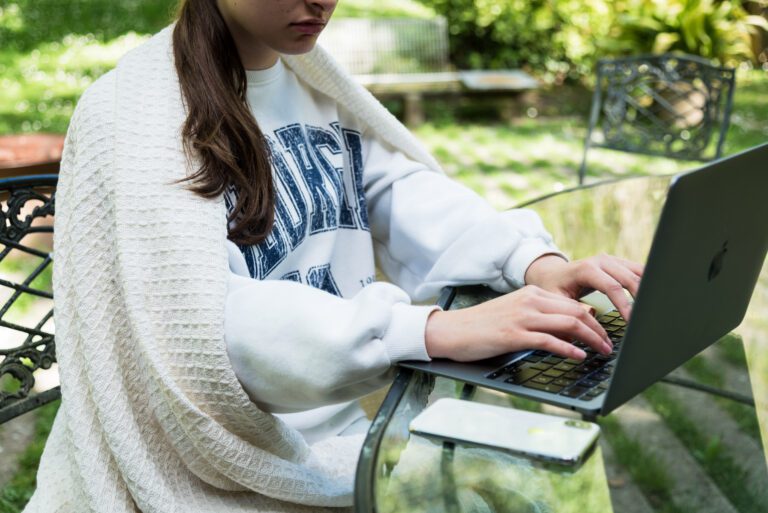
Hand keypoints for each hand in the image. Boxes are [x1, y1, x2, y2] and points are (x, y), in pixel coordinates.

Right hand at [425, 285, 613, 361]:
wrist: (451, 330)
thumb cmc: (482, 326)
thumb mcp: (515, 314)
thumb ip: (540, 316)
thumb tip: (571, 327)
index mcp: (531, 293)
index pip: (572, 303)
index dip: (594, 319)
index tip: (605, 334)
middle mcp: (530, 301)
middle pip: (577, 311)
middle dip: (599, 329)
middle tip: (609, 345)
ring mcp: (522, 317)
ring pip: (569, 323)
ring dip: (591, 339)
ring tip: (602, 351)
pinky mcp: (514, 335)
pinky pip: (549, 340)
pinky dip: (569, 349)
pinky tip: (579, 356)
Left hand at [524, 254, 643, 320]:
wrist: (552, 273)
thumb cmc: (553, 288)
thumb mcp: (556, 300)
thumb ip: (572, 309)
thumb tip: (590, 319)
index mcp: (587, 269)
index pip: (612, 287)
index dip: (624, 305)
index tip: (632, 322)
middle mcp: (601, 261)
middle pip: (629, 278)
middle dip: (641, 299)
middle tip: (647, 319)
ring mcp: (611, 260)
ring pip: (637, 272)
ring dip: (647, 289)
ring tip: (654, 308)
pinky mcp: (617, 263)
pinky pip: (637, 270)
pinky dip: (646, 282)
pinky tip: (652, 296)